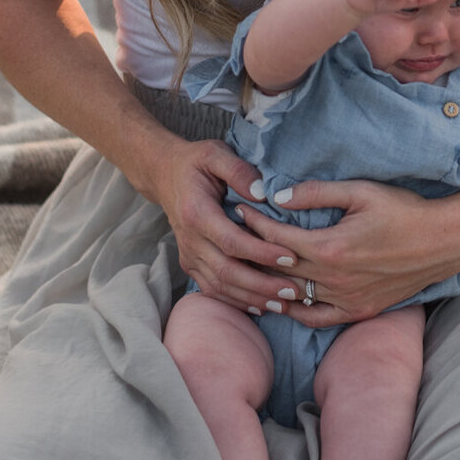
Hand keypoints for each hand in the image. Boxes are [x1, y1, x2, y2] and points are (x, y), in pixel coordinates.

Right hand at [156, 135, 297, 310]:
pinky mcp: (190, 264)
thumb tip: (263, 193)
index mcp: (197, 213)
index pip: (231, 241)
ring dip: (252, 298)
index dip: (261, 253)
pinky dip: (236, 301)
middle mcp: (190, 240)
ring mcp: (188, 255)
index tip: (291, 257)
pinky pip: (212, 289)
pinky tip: (261, 306)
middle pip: (227, 271)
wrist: (164, 175)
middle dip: (262, 285)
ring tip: (284, 304)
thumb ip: (238, 171)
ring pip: (220, 286)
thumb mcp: (215, 153)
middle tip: (294, 290)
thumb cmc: (195, 163)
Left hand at [255, 179, 459, 327]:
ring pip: (292, 297)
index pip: (277, 238)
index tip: (240, 210)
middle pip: (278, 269)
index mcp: (331, 248)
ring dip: (267, 283)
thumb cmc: (404, 210)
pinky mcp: (358, 311)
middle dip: (252, 250)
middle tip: (233, 236)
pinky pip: (316, 319)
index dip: (254, 222)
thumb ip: (317, 194)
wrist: (444, 242)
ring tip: (247, 268)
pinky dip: (294, 311)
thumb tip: (278, 197)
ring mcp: (346, 299)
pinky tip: (280, 300)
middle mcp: (334, 280)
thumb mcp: (361, 191)